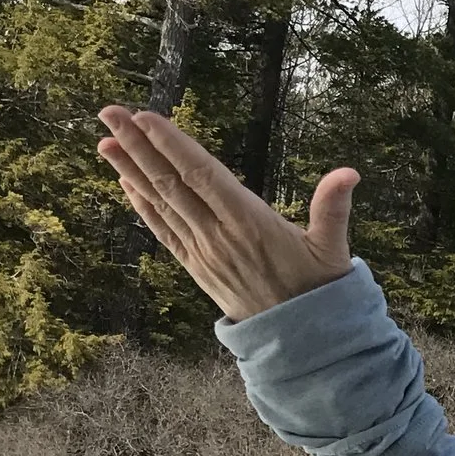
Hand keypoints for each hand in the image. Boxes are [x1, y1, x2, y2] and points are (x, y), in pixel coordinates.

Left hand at [97, 106, 359, 321]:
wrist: (297, 341)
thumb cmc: (316, 289)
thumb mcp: (332, 249)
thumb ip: (333, 209)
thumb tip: (349, 173)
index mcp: (248, 222)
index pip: (202, 175)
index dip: (172, 145)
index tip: (146, 118)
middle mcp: (217, 235)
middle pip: (170, 183)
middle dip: (138, 146)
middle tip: (110, 114)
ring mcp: (202, 251)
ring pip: (160, 203)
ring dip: (130, 170)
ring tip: (105, 142)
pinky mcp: (196, 266)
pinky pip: (163, 231)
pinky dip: (142, 206)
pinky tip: (126, 184)